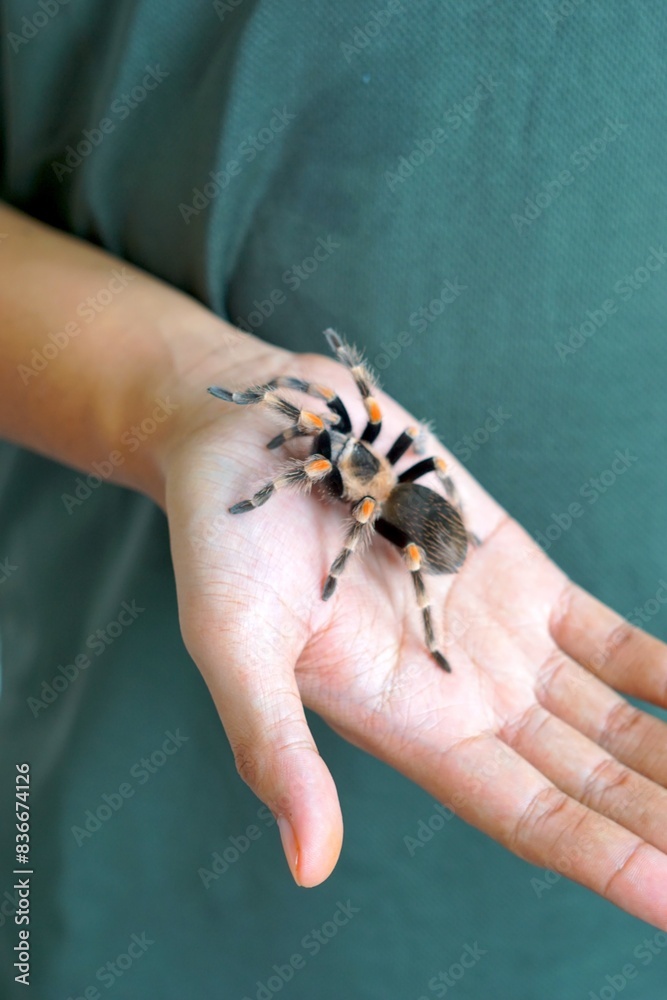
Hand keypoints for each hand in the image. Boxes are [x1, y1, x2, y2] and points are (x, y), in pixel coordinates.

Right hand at [163, 332, 666, 930]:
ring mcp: (504, 637)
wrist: (258, 433)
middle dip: (661, 819)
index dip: (602, 856)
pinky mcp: (523, 576)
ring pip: (614, 718)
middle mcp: (466, 696)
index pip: (524, 813)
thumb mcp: (232, 640)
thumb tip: (308, 866)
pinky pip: (615, 639)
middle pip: (587, 779)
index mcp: (404, 725)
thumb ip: (271, 746)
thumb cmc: (224, 539)